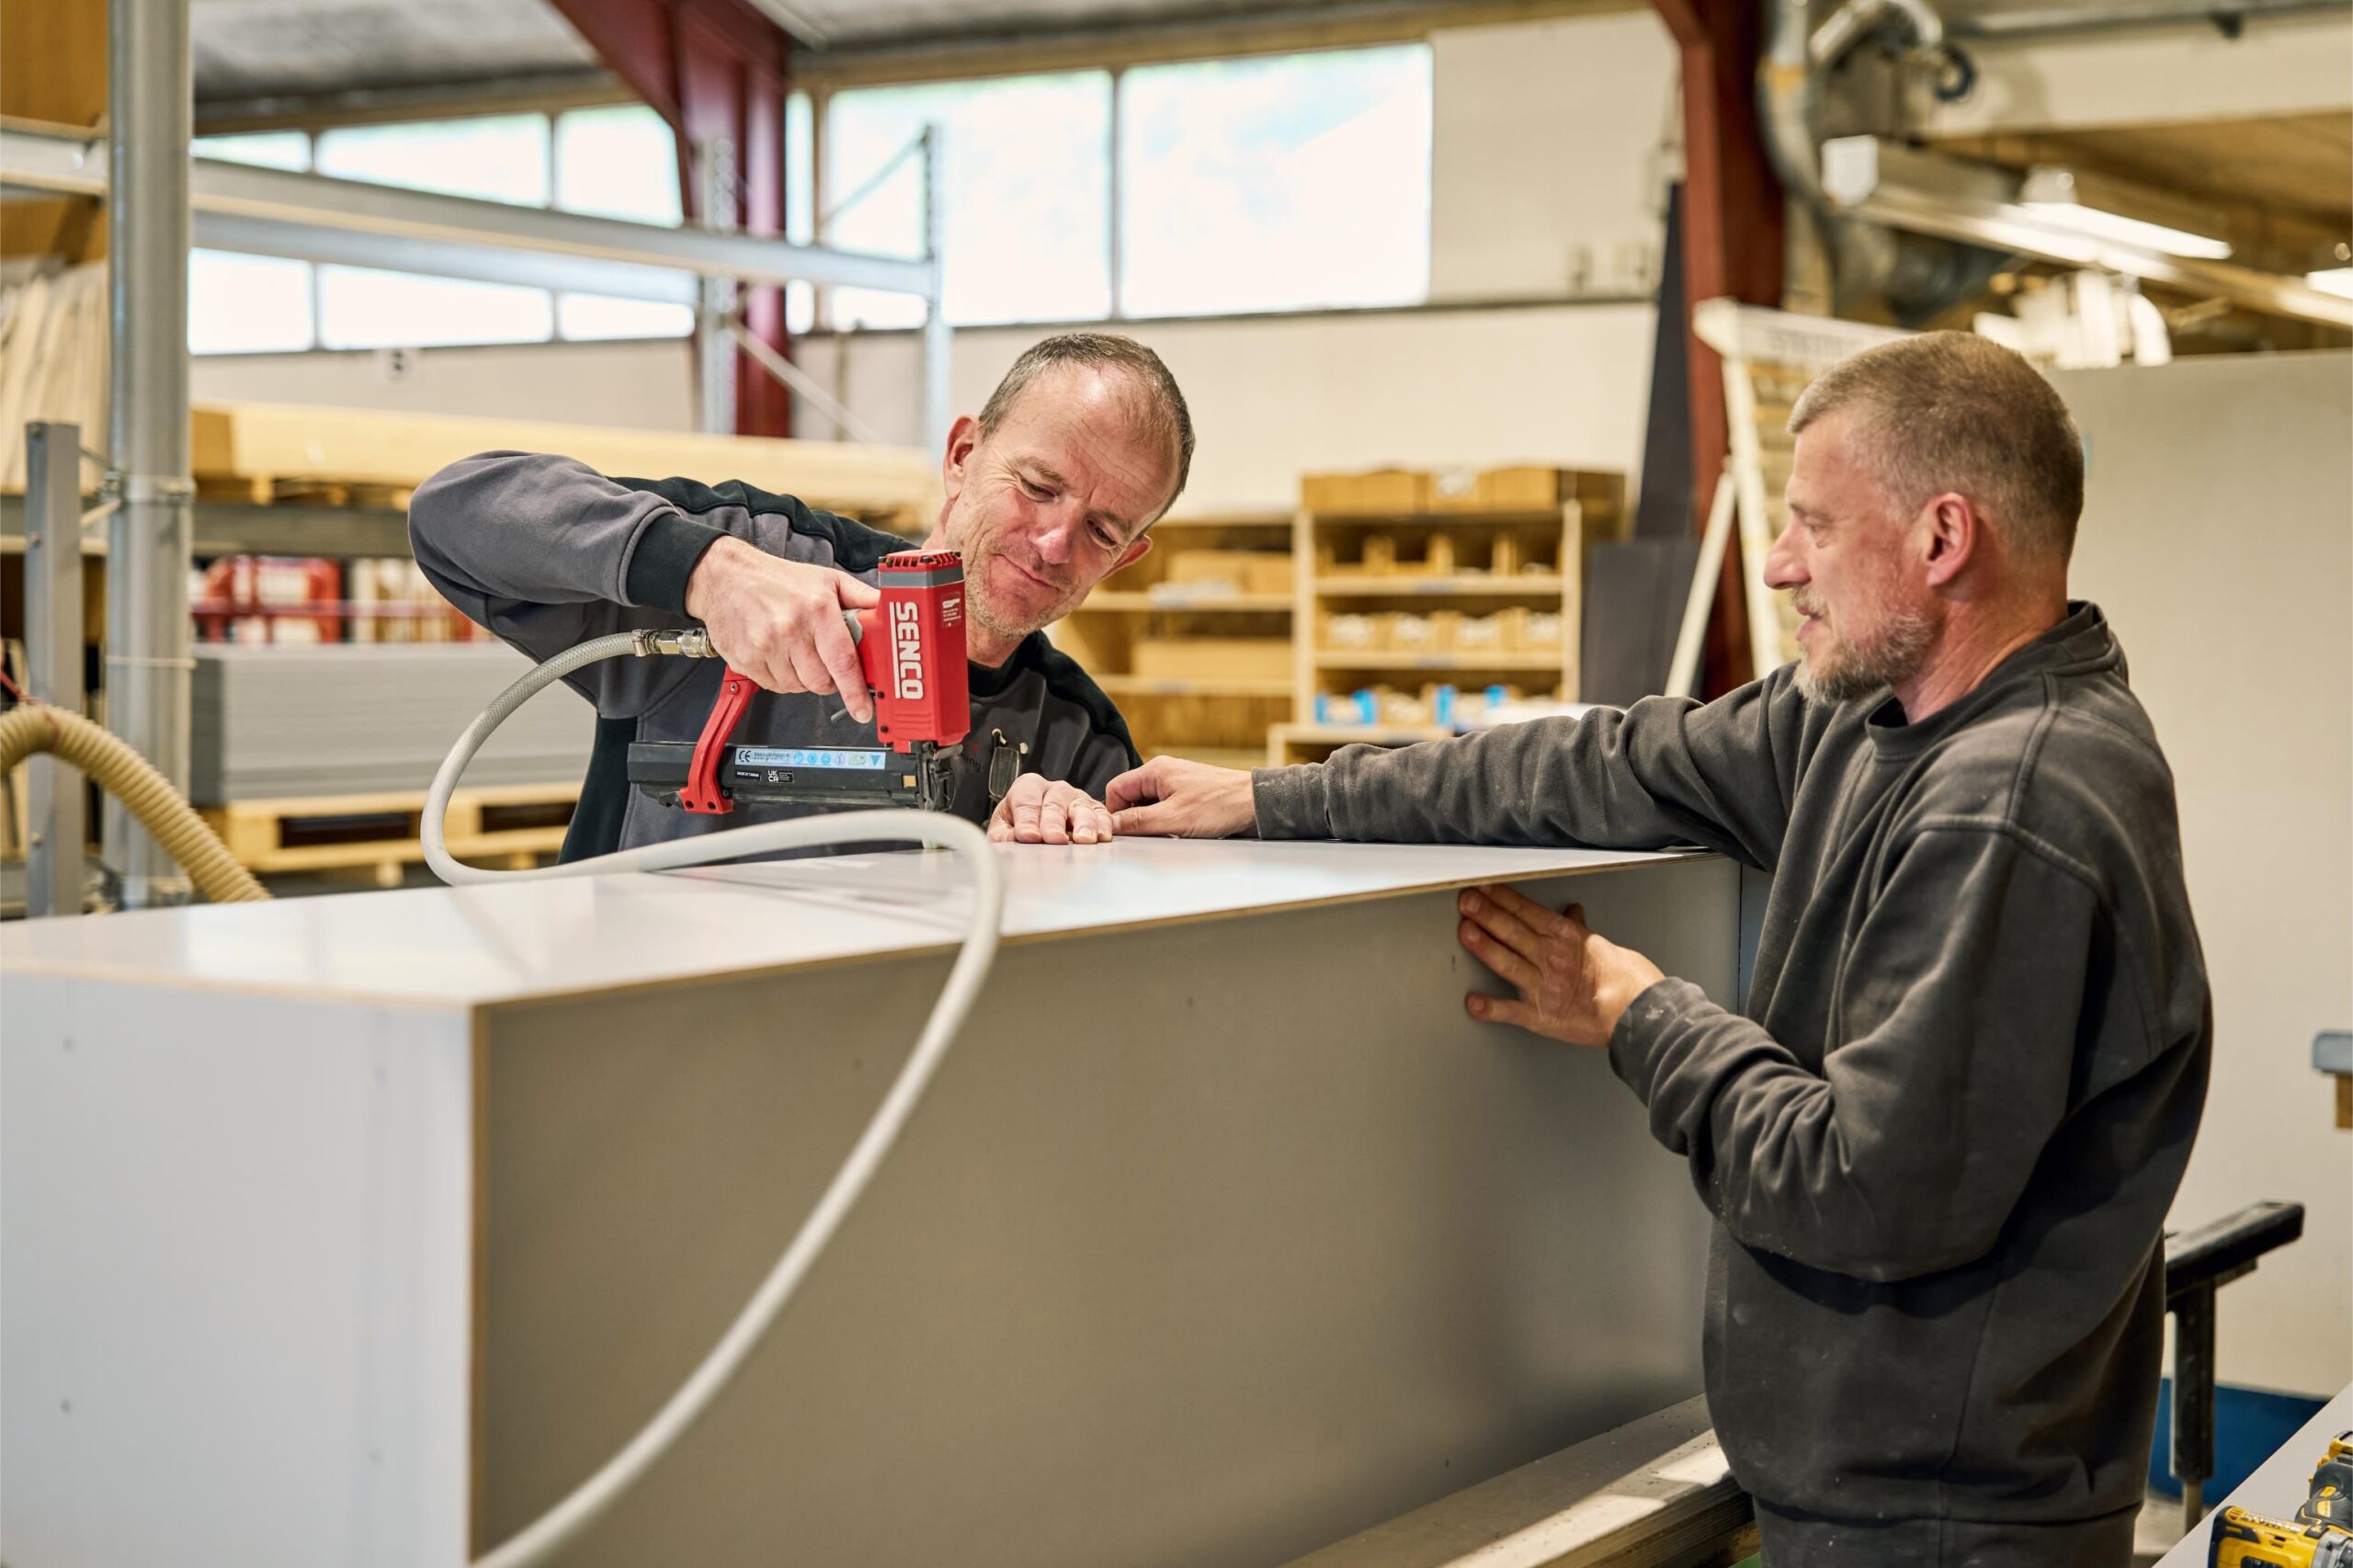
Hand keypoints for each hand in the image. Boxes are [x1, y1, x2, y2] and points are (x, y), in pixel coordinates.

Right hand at [684, 535, 881, 722]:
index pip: (843, 661)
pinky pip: (774, 686)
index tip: (864, 709)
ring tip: (797, 652)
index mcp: (817, 609)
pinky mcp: (746, 659)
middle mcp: (791, 629)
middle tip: (826, 664)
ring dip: (804, 679)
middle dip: (830, 681)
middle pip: (821, 682)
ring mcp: (765, 646)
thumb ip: (862, 598)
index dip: (856, 692)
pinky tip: (778, 655)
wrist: (727, 577)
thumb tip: (888, 612)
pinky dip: (782, 678)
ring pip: (798, 687)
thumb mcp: (827, 579)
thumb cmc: (778, 579)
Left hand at [989, 774, 1115, 845]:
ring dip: (1083, 824)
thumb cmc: (1020, 826)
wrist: (1038, 828)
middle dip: (1054, 823)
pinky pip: (1101, 816)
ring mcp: (1076, 799)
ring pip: (1081, 807)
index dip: (1026, 819)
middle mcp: (1054, 790)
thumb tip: (1015, 842)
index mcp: (1028, 787)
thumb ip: (1004, 836)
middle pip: (1054, 803)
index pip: (1026, 801)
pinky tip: (1102, 837)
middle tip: (1053, 839)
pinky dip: (1103, 826)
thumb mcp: (1003, 830)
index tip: (1027, 836)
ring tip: (1083, 839)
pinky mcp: (1094, 811)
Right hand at [1105, 756, 1255, 837]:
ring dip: (1152, 822)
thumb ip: (1138, 822)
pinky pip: (1165, 809)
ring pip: (1148, 805)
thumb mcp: (1173, 818)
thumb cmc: (1221, 805)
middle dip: (1134, 819)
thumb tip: (1110, 826)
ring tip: (1168, 833)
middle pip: (1131, 797)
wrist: (1258, 805)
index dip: (1114, 813)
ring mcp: (1178, 784)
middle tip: (1146, 836)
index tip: (1121, 833)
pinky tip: (1179, 832)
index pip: (1116, 789)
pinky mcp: (1189, 797)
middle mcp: (1165, 773)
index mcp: (1156, 770)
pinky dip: (1166, 822)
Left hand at [1456, 884, 1665, 1046]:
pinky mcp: (1542, 1016)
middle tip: (1465, 901)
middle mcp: (1552, 959)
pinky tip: (1473, 1003)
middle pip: (1513, 932)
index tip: (1481, 886)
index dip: (1502, 898)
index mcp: (1565, 938)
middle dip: (1487, 914)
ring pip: (1509, 963)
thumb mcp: (1601, 945)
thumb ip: (1578, 929)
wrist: (1640, 1011)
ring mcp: (1545, 987)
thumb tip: (1572, 912)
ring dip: (1485, 947)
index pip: (1527, 912)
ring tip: (1465, 931)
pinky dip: (1492, 1009)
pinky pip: (1512, 1012)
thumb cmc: (1625, 979)